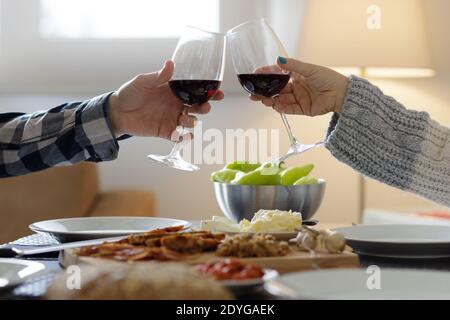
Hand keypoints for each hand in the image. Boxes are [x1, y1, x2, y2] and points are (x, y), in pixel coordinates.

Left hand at [107, 60, 223, 138]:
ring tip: (185, 119)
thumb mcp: (143, 81)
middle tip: (205, 107)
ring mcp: (172, 118)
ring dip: (193, 121)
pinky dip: (184, 137)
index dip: (208, 92)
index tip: (218, 93)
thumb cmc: (129, 93)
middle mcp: (176, 105)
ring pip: (190, 121)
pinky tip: (185, 136)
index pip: (195, 91)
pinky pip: (179, 136)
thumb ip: (159, 76)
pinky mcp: (166, 132)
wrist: (117, 112)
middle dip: (204, 107)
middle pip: (197, 107)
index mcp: (173, 91)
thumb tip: (171, 64)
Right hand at [251, 57, 347, 115]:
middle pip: (276, 89)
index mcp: (297, 75)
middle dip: (264, 91)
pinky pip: (288, 109)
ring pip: (280, 100)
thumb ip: (293, 66)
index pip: (278, 75)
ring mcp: (298, 98)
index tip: (255, 74)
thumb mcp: (309, 69)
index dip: (266, 74)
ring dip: (270, 99)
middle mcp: (295, 87)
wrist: (341, 94)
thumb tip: (278, 60)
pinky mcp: (302, 109)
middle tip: (253, 92)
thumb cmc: (328, 78)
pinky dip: (280, 107)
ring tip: (261, 99)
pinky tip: (272, 105)